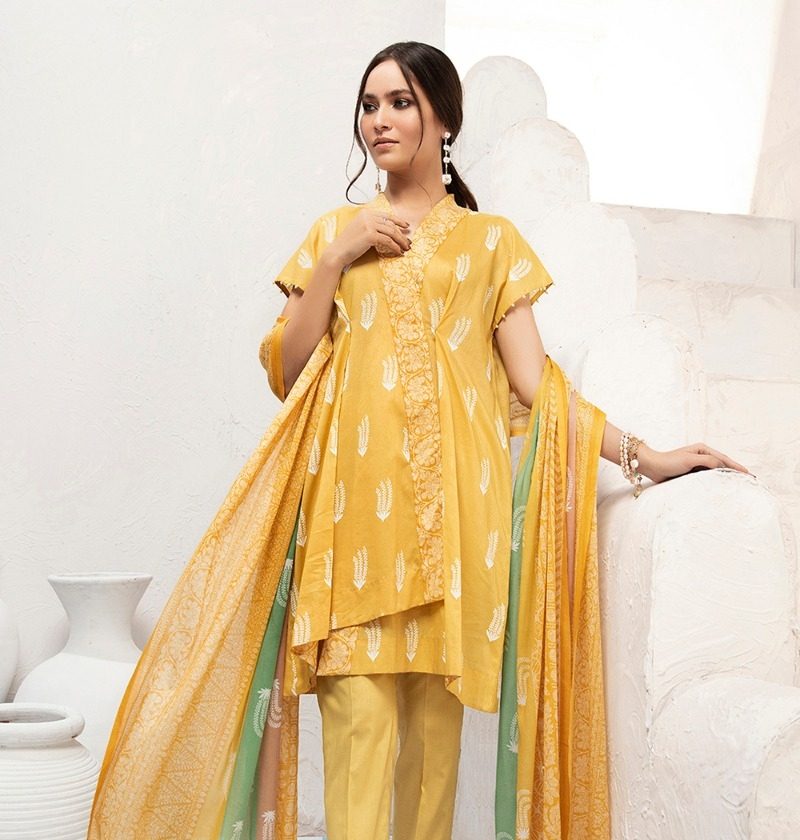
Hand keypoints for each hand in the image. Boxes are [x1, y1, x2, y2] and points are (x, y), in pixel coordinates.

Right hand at [325, 209, 410, 266]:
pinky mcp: (370, 235)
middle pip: (390, 224)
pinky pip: (388, 241)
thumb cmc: (348, 244)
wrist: (337, 252)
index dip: (398, 221)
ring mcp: (369, 224)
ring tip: (406, 248)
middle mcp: (368, 216)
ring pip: (391, 232)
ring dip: (401, 241)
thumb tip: (389, 230)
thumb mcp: (360, 229)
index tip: (406, 226)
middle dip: (401, 234)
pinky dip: (395, 247)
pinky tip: (399, 252)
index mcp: (365, 213)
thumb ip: (372, 225)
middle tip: (409, 242)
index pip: (386, 216)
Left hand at [638, 442, 754, 484]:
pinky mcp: (692, 472)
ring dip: (726, 476)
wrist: (652, 466)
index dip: (737, 467)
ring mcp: (697, 464)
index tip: (749, 474)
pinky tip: (721, 487)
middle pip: (722, 464)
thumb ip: (707, 462)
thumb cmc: (669, 462)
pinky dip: (716, 480)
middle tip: (749, 480)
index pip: (724, 459)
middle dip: (735, 471)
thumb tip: (722, 466)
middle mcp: (701, 455)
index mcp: (703, 450)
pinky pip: (708, 476)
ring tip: (739, 484)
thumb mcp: (690, 460)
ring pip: (716, 471)